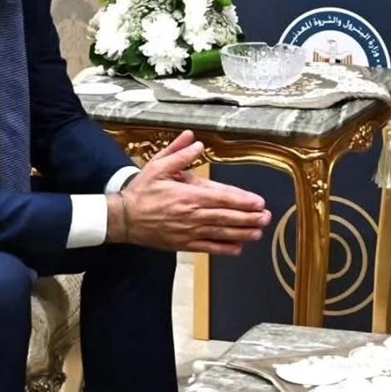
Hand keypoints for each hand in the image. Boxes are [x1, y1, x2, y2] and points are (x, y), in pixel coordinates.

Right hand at [108, 130, 271, 254]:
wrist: (124, 218)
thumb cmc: (142, 191)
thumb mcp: (158, 166)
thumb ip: (179, 154)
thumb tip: (196, 142)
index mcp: (189, 194)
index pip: (223, 197)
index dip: (243, 200)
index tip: (259, 202)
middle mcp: (192, 214)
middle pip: (227, 217)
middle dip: (249, 218)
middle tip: (266, 218)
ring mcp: (189, 231)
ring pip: (221, 233)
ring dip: (242, 233)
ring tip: (258, 233)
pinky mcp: (183, 244)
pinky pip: (208, 248)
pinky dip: (224, 249)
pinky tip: (237, 249)